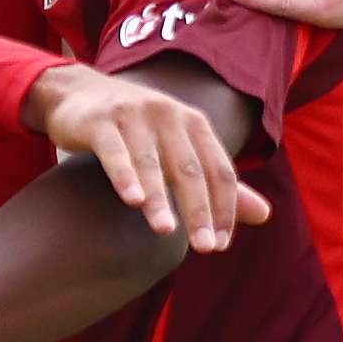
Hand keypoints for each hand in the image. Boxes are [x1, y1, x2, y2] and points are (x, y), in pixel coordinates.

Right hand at [19, 64, 270, 250]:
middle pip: (190, 169)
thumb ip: (215, 183)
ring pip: (151, 163)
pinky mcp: (100, 122)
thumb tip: (265, 216)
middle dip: (199, 210)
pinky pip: (115, 153)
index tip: (219, 244)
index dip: (225, 207)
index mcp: (193, 123)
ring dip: (159, 199)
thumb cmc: (135, 130)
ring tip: (166, 230)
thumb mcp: (179, 150)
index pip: (219, 170)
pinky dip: (124, 176)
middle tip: (204, 247)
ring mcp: (133, 116)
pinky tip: (131, 200)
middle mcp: (168, 115)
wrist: (77, 94)